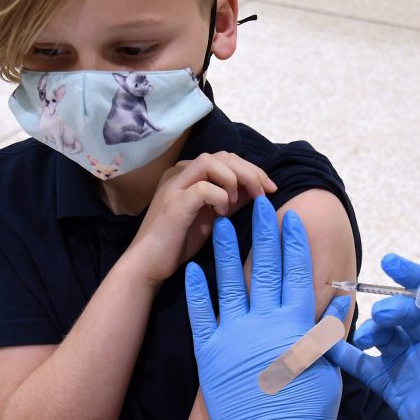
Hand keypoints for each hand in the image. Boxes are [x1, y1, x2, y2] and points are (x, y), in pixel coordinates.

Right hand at [130, 151, 275, 286]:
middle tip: (265, 192)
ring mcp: (174, 185)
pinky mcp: (174, 203)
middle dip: (250, 172)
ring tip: (239, 201)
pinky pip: (204, 188)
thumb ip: (232, 199)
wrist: (149, 264)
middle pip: (223, 156)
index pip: (226, 158)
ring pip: (211, 162)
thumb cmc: (180, 242)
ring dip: (235, 179)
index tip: (270, 188)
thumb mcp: (213, 215)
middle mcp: (179, 173)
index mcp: (188, 174)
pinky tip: (221, 215)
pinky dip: (220, 197)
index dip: (252, 169)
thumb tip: (258, 188)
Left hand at [185, 196, 348, 419]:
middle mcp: (267, 322)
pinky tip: (193, 269)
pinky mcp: (210, 355)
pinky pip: (201, 317)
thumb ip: (327, 332)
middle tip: (259, 204)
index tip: (291, 218)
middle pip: (266, 268)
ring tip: (224, 224)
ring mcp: (236, 336)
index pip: (297, 273)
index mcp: (297, 324)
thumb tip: (335, 302)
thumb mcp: (328, 369)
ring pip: (231, 283)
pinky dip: (196, 292)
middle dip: (264, 233)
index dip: (294, 243)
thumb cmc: (308, 413)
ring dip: (228, 251)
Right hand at [326, 255, 419, 419]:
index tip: (390, 262)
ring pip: (383, 335)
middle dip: (392, 307)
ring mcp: (410, 364)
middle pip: (403, 312)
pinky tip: (330, 346)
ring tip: (370, 336)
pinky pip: (367, 368)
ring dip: (372, 328)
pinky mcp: (394, 389)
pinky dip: (347, 356)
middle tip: (386, 316)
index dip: (411, 275)